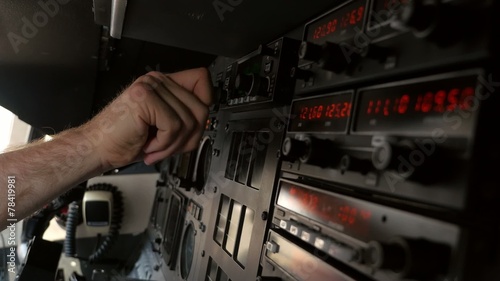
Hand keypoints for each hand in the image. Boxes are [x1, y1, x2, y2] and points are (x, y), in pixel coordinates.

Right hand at [85, 68, 212, 168]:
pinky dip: (164, 144)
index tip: (193, 125)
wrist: (97, 149)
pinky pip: (174, 127)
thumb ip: (185, 118)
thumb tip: (208, 119)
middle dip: (190, 137)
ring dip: (174, 144)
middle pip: (201, 107)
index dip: (205, 103)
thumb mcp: (165, 128)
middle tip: (170, 147)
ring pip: (190, 120)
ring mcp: (150, 86)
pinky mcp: (144, 98)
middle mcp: (157, 80)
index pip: (202, 79)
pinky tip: (149, 146)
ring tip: (156, 148)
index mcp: (163, 83)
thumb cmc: (127, 140)